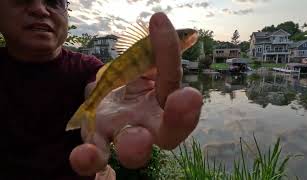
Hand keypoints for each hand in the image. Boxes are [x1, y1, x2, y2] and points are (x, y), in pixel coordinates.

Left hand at [68, 12, 202, 177]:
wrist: (107, 96)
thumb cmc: (132, 78)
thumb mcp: (143, 61)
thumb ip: (157, 51)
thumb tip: (179, 30)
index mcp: (164, 98)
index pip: (172, 78)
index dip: (171, 56)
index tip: (164, 34)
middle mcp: (152, 122)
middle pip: (171, 131)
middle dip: (180, 119)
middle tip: (185, 99)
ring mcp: (125, 134)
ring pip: (136, 150)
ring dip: (137, 148)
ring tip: (135, 143)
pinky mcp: (98, 139)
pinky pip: (97, 153)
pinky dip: (91, 159)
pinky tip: (84, 156)